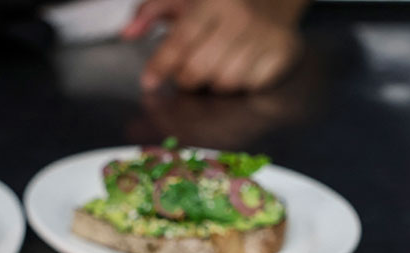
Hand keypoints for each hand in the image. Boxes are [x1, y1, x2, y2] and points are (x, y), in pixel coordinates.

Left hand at [121, 0, 305, 93]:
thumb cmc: (223, 1)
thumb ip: (151, 12)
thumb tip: (127, 33)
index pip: (180, 41)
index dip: (161, 65)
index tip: (149, 83)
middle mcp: (241, 17)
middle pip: (198, 70)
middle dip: (185, 78)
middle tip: (187, 72)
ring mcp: (265, 36)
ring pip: (223, 83)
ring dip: (212, 83)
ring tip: (214, 67)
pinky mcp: (282, 54)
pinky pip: (249, 87)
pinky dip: (239, 85)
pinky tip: (238, 68)